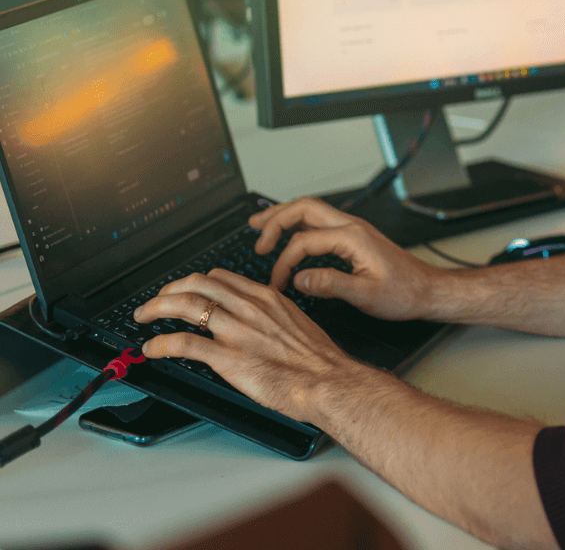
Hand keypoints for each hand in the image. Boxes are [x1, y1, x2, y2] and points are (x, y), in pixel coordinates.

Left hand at [133, 268, 356, 422]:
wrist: (328, 380)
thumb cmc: (317, 359)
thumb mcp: (295, 322)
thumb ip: (270, 316)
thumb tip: (255, 322)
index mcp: (265, 297)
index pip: (219, 277)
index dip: (194, 282)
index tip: (184, 291)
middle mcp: (249, 307)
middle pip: (197, 284)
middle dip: (169, 290)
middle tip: (155, 302)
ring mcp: (237, 331)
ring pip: (186, 306)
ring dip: (157, 309)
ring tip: (144, 317)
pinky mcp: (228, 358)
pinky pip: (185, 343)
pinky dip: (162, 344)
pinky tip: (152, 349)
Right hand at [249, 197, 439, 321]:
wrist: (427, 290)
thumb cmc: (404, 293)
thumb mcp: (366, 296)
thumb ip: (330, 285)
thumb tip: (298, 279)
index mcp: (353, 237)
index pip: (304, 241)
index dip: (284, 262)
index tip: (277, 283)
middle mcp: (352, 226)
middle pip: (304, 208)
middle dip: (275, 219)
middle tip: (256, 236)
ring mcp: (353, 229)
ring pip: (311, 211)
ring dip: (285, 216)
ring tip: (260, 225)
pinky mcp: (354, 238)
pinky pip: (320, 223)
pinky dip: (298, 226)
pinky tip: (288, 237)